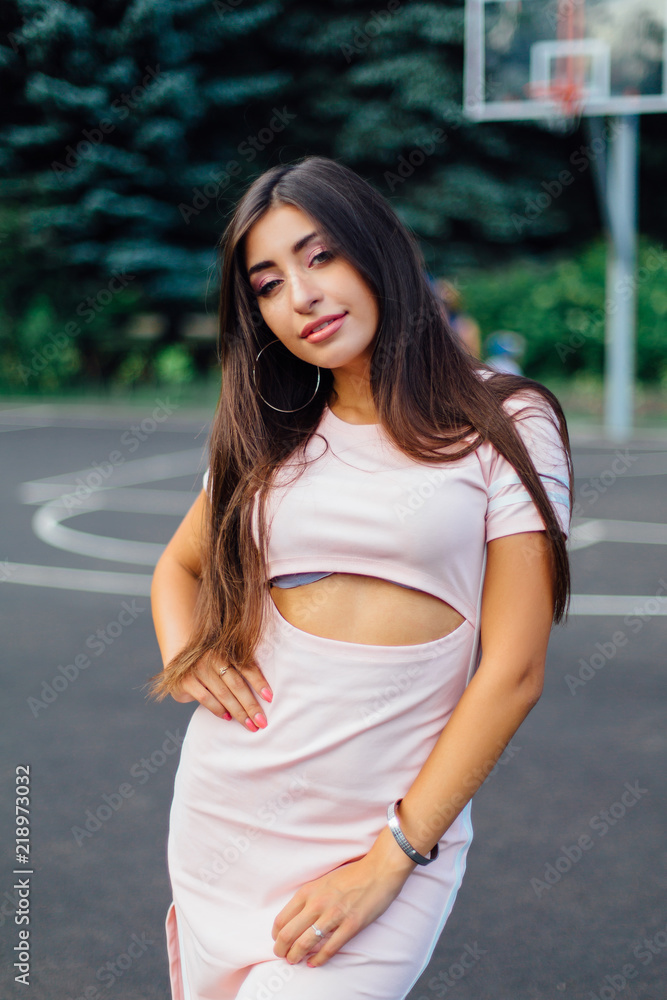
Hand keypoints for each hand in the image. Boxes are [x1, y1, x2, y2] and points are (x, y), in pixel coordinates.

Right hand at [170, 650, 272, 731]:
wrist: (177, 665)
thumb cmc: (209, 668)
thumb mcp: (223, 664)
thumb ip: (238, 673)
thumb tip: (264, 696)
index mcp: (226, 651)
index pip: (246, 667)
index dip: (259, 682)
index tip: (270, 698)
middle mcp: (212, 657)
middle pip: (237, 684)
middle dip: (251, 705)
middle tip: (262, 721)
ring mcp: (198, 668)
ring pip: (223, 694)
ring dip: (238, 712)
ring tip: (249, 724)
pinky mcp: (186, 681)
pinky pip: (207, 698)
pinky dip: (219, 710)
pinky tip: (228, 718)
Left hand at [271, 852, 410, 967]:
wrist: (379, 871)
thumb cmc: (352, 875)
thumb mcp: (323, 881)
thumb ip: (309, 897)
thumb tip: (296, 917)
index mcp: (308, 891)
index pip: (282, 918)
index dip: (276, 934)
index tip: (278, 940)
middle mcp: (317, 903)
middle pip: (289, 933)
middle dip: (281, 949)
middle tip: (282, 955)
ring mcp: (334, 915)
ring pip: (305, 943)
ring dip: (296, 956)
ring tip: (294, 961)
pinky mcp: (351, 925)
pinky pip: (330, 948)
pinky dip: (318, 959)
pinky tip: (313, 963)